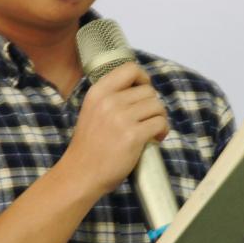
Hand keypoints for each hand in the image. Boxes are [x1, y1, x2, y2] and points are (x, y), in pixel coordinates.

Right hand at [61, 62, 168, 197]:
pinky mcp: (133, 136)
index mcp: (98, 92)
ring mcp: (121, 118)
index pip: (130, 68)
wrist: (81, 174)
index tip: (143, 93)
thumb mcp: (92, 111)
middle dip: (152, 105)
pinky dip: (162, 131)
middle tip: (146, 120)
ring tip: (152, 131)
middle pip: (148, 90)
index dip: (143, 79)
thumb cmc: (89, 146)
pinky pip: (160, 123)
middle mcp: (109, 101)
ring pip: (157, 106)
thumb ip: (110, 97)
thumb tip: (140, 89)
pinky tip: (155, 139)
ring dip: (159, 118)